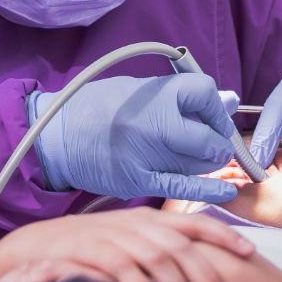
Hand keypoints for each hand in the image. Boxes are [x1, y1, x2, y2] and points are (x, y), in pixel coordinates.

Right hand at [0, 208, 256, 281]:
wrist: (33, 250)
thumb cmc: (85, 252)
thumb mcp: (125, 243)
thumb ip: (157, 251)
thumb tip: (195, 272)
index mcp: (146, 219)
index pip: (192, 222)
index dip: (223, 234)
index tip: (250, 251)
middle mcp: (133, 223)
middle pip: (182, 244)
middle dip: (206, 270)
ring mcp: (112, 235)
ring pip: (158, 256)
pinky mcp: (90, 250)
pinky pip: (124, 268)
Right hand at [32, 73, 242, 202]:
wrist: (55, 135)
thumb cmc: (95, 107)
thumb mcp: (136, 90)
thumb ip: (177, 96)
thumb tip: (225, 102)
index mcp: (151, 93)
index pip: (204, 94)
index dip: (216, 108)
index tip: (215, 116)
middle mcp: (151, 122)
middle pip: (207, 138)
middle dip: (218, 144)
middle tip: (215, 145)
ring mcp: (144, 154)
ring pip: (197, 164)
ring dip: (207, 164)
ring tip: (204, 160)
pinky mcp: (136, 180)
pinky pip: (181, 187)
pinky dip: (207, 190)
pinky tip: (225, 191)